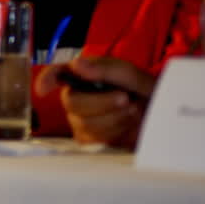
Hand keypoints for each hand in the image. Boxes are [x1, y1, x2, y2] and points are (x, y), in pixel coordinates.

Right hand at [35, 56, 155, 148]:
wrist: (162, 115)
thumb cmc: (143, 90)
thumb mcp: (130, 74)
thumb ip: (104, 69)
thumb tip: (76, 65)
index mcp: (82, 74)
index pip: (57, 74)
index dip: (46, 80)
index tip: (42, 89)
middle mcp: (77, 97)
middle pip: (72, 103)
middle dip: (102, 103)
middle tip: (126, 98)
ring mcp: (82, 120)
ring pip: (85, 124)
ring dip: (114, 118)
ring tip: (132, 110)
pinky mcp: (91, 140)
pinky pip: (94, 140)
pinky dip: (116, 132)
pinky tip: (127, 125)